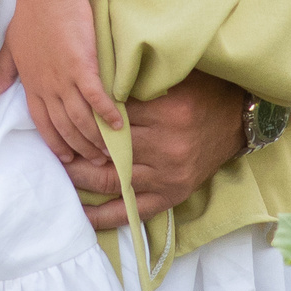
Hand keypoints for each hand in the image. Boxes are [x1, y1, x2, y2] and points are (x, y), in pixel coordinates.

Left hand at [0, 0, 122, 165]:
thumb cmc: (28, 15)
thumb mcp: (10, 45)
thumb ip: (3, 70)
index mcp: (31, 83)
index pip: (42, 122)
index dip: (54, 141)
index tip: (66, 156)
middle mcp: (47, 87)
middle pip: (64, 126)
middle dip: (79, 147)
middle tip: (95, 162)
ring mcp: (64, 79)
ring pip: (81, 119)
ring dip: (94, 138)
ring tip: (109, 152)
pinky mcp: (83, 67)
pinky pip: (97, 98)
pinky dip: (107, 114)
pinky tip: (118, 125)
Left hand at [58, 69, 245, 230]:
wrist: (241, 120)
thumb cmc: (205, 92)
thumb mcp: (176, 76)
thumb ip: (139, 78)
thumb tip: (97, 74)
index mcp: (168, 112)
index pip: (112, 114)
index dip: (87, 112)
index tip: (67, 107)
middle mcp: (166, 147)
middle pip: (106, 148)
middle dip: (75, 146)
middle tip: (50, 142)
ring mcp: (168, 175)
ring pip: (111, 178)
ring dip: (80, 177)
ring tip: (56, 170)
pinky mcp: (171, 194)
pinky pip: (131, 210)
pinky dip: (103, 215)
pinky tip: (80, 214)